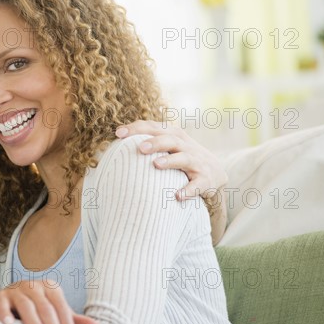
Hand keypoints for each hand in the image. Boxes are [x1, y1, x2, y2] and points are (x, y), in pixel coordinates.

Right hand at [0, 280, 98, 323]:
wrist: (8, 296)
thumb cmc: (37, 306)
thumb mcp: (55, 311)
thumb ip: (73, 320)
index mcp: (50, 287)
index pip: (61, 307)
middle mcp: (34, 285)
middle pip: (45, 308)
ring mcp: (16, 289)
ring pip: (27, 307)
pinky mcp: (0, 296)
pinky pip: (2, 304)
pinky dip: (5, 313)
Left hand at [116, 120, 227, 243]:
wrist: (216, 173)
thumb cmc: (181, 158)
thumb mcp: (167, 146)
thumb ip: (145, 143)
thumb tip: (107, 147)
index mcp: (173, 135)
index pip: (153, 127)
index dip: (136, 128)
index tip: (118, 133)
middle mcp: (185, 145)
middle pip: (170, 139)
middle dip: (155, 142)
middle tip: (138, 148)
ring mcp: (196, 162)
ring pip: (184, 158)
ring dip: (170, 161)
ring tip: (155, 164)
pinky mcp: (206, 179)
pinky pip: (198, 185)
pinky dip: (188, 190)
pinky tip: (178, 196)